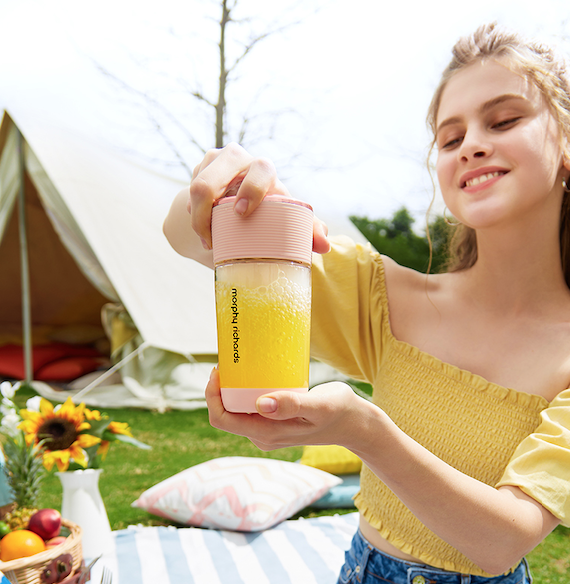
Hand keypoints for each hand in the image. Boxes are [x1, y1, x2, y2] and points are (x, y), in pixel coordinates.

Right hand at [189, 143, 329, 252]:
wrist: (237, 200)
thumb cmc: (268, 207)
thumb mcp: (284, 215)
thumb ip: (306, 228)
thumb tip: (324, 246)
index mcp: (264, 168)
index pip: (261, 170)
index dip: (251, 190)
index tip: (243, 214)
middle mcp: (238, 158)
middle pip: (211, 179)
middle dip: (206, 212)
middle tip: (211, 239)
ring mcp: (214, 160)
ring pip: (196, 189)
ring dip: (198, 220)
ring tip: (208, 240)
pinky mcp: (198, 168)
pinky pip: (188, 194)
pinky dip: (193, 216)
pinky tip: (203, 228)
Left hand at [205, 367, 366, 450]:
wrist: (356, 424)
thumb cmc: (340, 412)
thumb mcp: (319, 406)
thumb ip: (291, 405)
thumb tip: (261, 404)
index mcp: (266, 434)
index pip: (223, 419)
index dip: (213, 396)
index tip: (219, 370)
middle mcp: (262, 436)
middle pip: (226, 414)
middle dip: (220, 389)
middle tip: (230, 361)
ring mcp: (268, 431)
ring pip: (237, 411)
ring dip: (232, 389)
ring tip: (240, 364)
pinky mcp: (274, 423)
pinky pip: (250, 409)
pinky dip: (246, 391)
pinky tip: (255, 375)